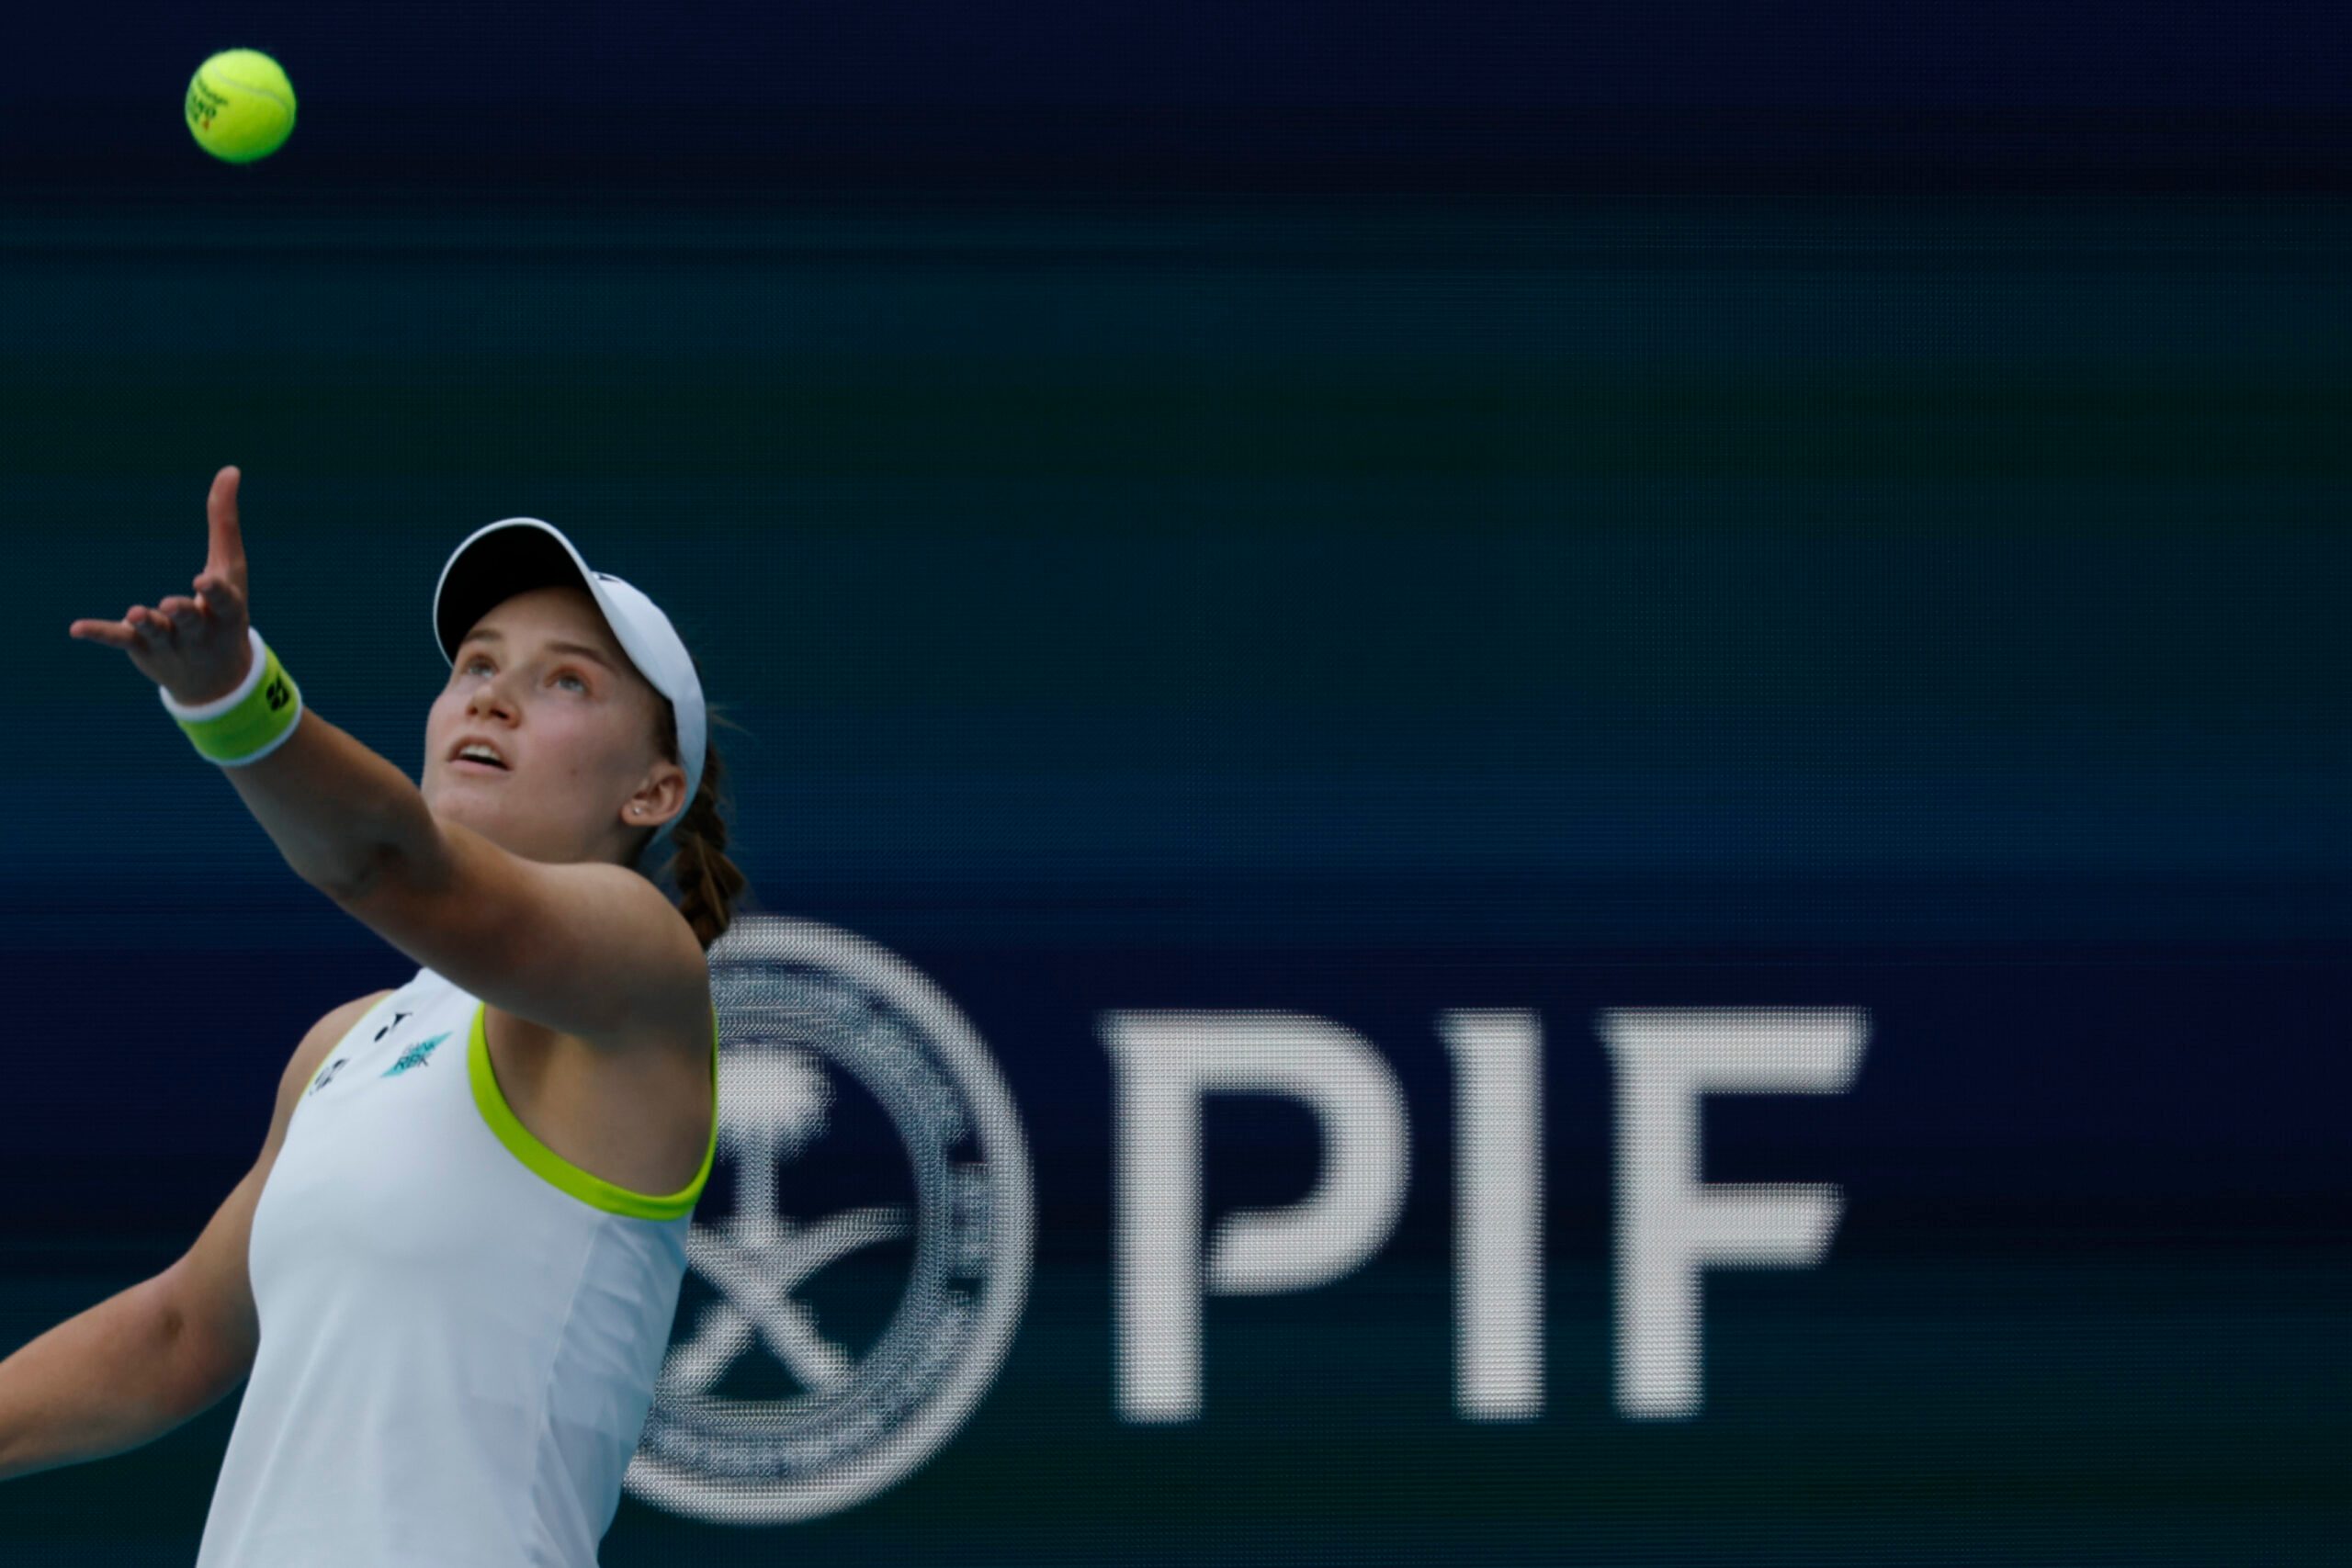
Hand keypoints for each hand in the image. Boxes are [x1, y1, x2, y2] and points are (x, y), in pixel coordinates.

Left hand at [69, 466, 255, 705]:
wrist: (218, 681)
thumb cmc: (224, 612)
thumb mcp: (230, 570)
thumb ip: (224, 521)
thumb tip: (230, 468)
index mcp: (227, 612)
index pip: (225, 602)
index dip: (215, 593)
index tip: (204, 581)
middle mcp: (201, 631)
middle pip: (190, 619)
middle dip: (183, 611)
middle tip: (170, 603)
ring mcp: (172, 642)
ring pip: (157, 631)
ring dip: (148, 622)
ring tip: (136, 612)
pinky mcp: (144, 650)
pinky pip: (121, 640)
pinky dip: (100, 633)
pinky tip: (76, 628)